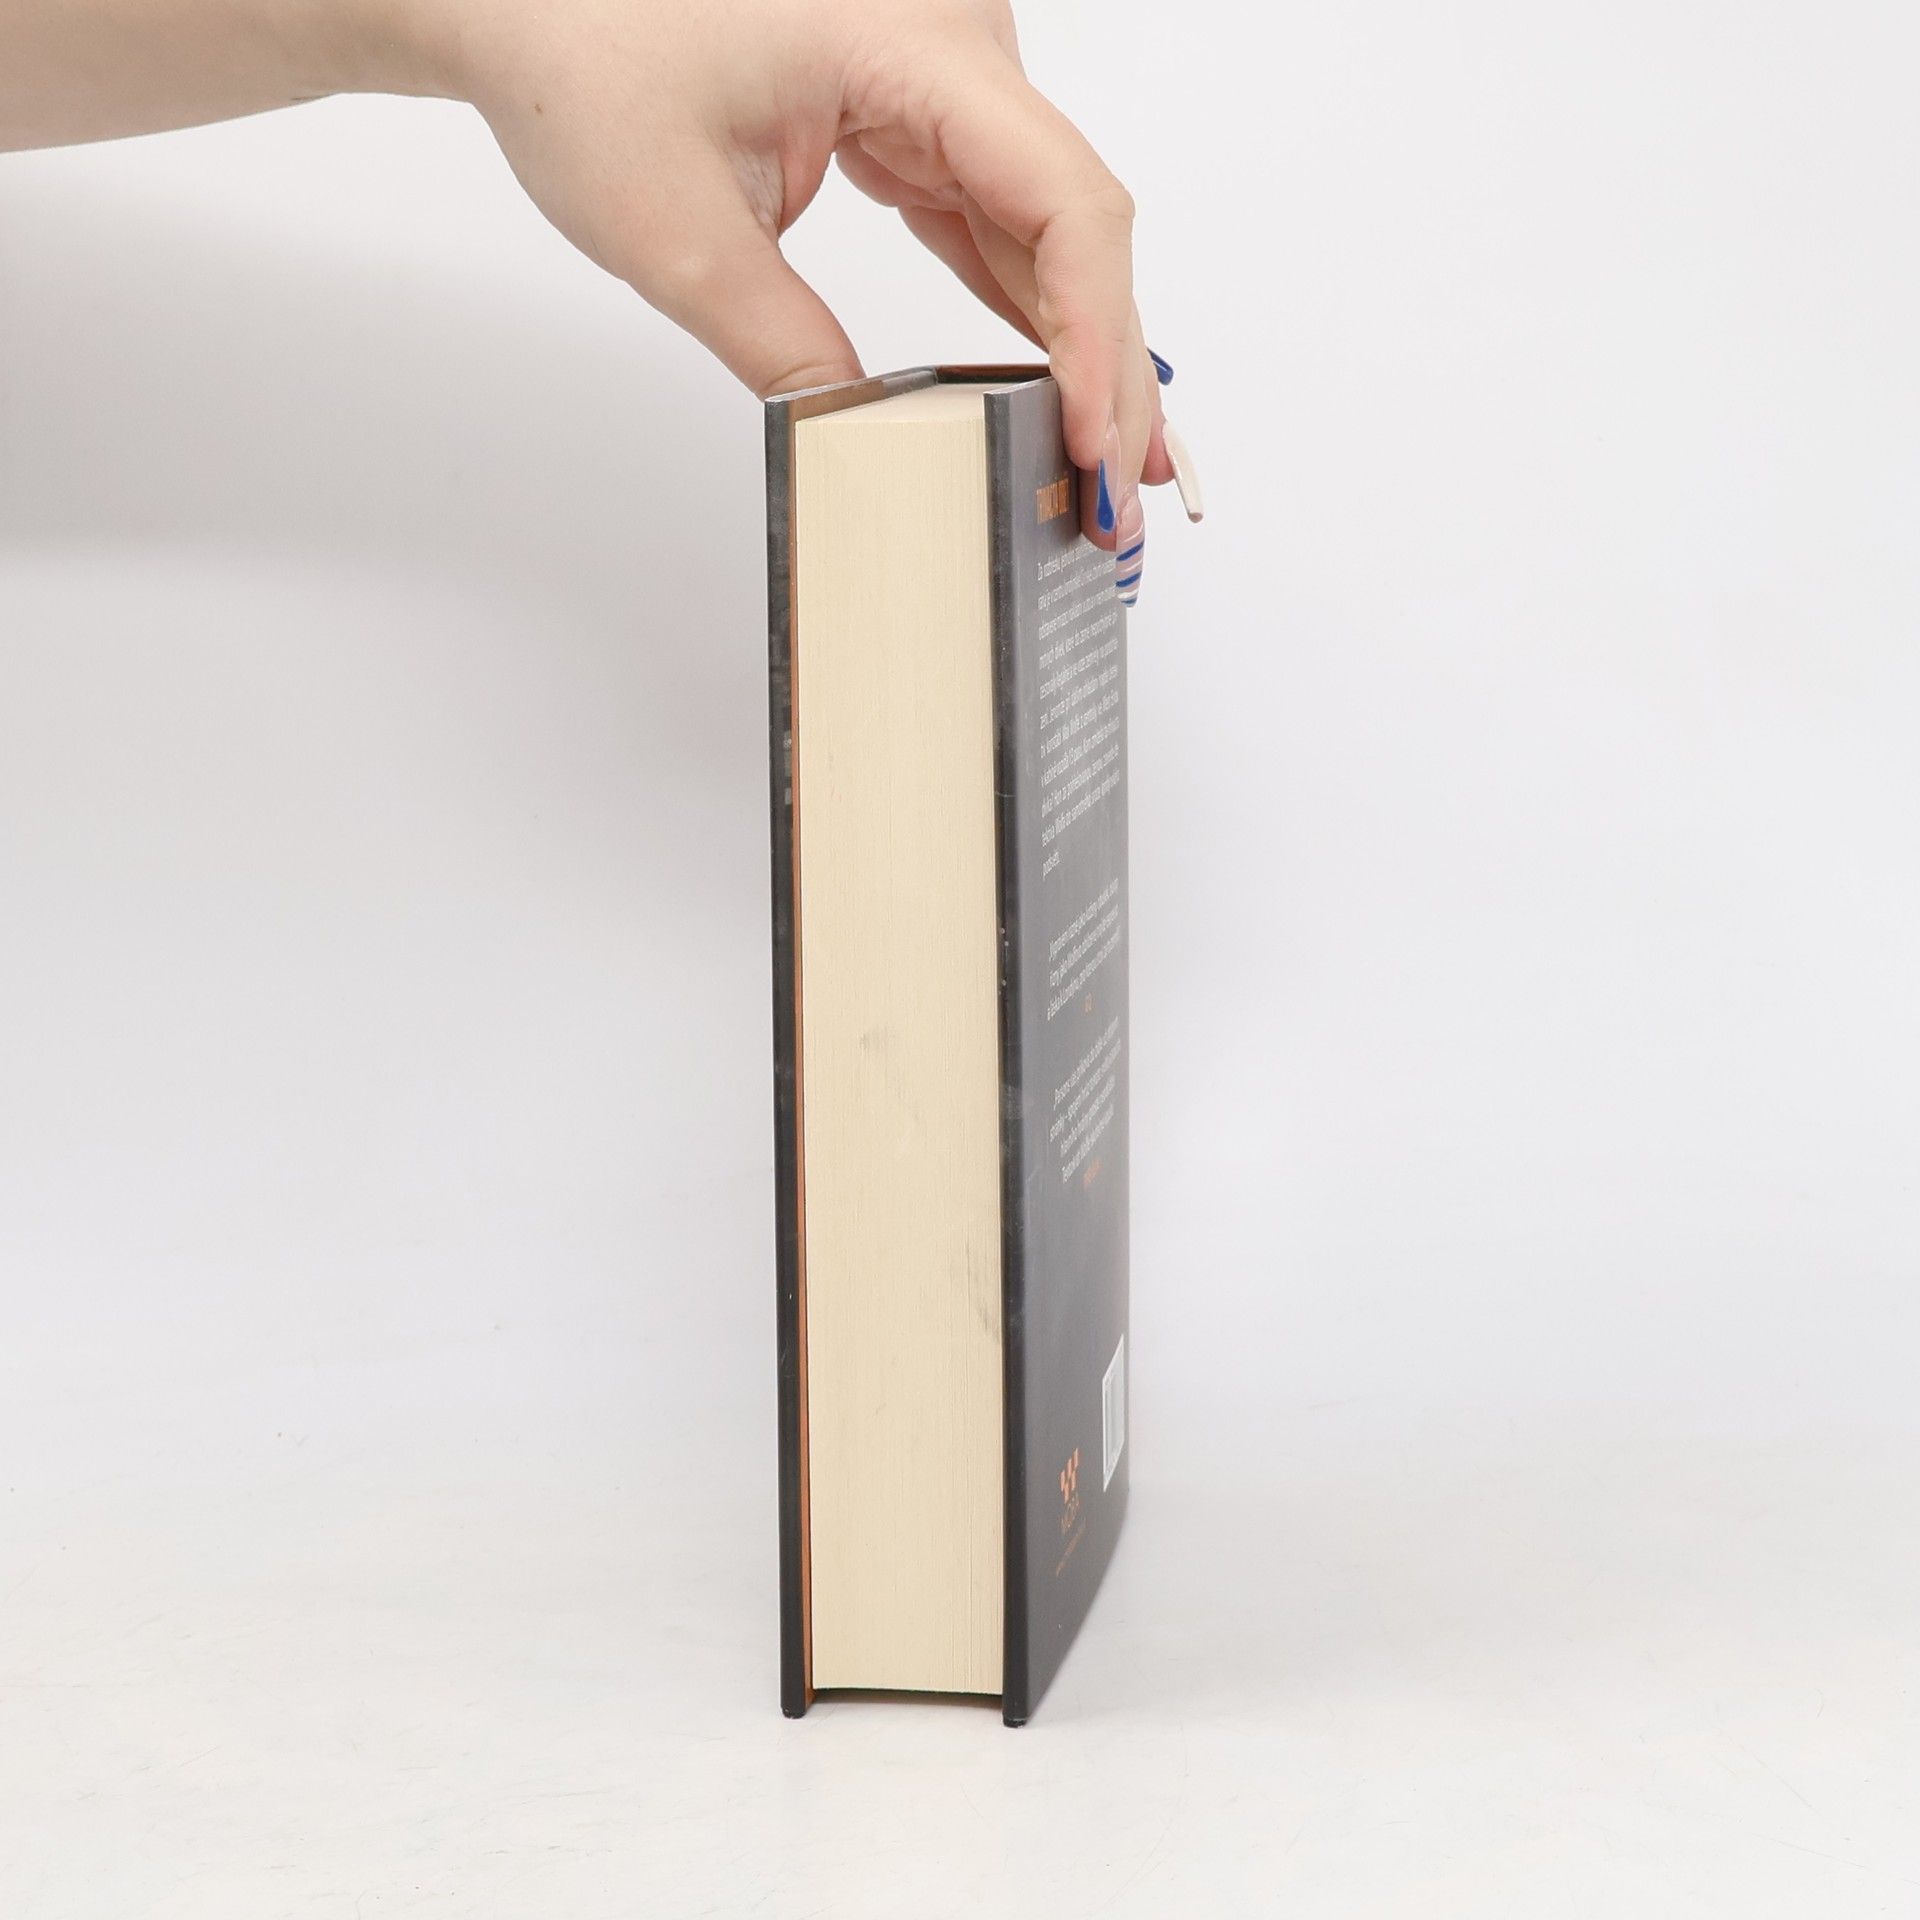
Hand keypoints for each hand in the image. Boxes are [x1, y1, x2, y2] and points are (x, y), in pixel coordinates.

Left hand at [414, 0, 1192, 557]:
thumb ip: (786, 349)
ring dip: (1078, 354)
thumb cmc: (582, 57)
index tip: (1089, 447)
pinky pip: (997, 223)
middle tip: (1115, 501)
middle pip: (1078, 225)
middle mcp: (957, 48)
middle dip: (1105, 373)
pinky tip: (1052, 396)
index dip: (1096, 337)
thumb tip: (869, 449)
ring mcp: (944, 81)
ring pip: (1050, 233)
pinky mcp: (917, 116)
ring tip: (1097, 470)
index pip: (1060, 202)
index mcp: (914, 43)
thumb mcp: (678, 231)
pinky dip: (1026, 315)